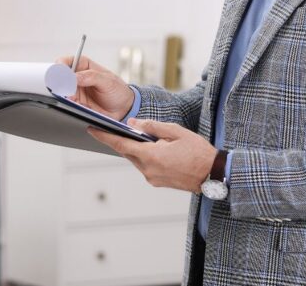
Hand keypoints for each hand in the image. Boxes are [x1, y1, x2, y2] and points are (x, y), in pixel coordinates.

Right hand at [55, 55, 134, 120]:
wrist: (123, 110)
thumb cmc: (118, 91)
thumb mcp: (108, 81)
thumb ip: (92, 77)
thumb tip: (75, 77)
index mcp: (84, 65)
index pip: (67, 61)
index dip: (61, 66)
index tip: (61, 73)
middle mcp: (77, 77)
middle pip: (60, 77)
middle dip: (60, 83)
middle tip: (67, 88)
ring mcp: (76, 91)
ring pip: (62, 91)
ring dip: (64, 95)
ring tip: (73, 98)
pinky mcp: (76, 103)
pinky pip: (67, 104)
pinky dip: (69, 105)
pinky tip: (77, 105)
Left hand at [87, 118, 218, 193]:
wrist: (213, 174)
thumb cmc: (198, 152)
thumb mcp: (176, 132)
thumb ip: (152, 127)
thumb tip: (133, 124)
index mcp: (151, 156)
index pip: (121, 145)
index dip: (104, 137)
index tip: (91, 129)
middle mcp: (148, 170)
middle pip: (128, 152)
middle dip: (124, 140)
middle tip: (124, 128)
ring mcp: (152, 178)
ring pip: (136, 159)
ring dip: (139, 149)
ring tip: (153, 139)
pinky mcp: (156, 182)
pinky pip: (145, 166)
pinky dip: (146, 156)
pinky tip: (158, 150)